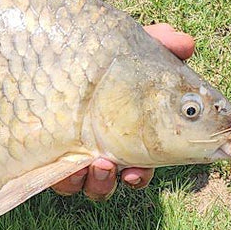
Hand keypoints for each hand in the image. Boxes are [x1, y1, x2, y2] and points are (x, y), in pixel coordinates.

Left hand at [49, 22, 194, 200]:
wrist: (44, 46)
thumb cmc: (91, 48)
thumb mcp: (124, 44)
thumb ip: (158, 43)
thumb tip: (185, 44)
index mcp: (129, 131)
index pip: (142, 163)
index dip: (140, 174)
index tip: (134, 172)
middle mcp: (104, 147)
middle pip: (114, 181)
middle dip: (111, 182)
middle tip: (109, 166)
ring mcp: (75, 153)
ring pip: (88, 186)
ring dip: (92, 183)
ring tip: (89, 165)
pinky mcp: (48, 156)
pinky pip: (57, 182)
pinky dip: (64, 180)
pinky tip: (65, 167)